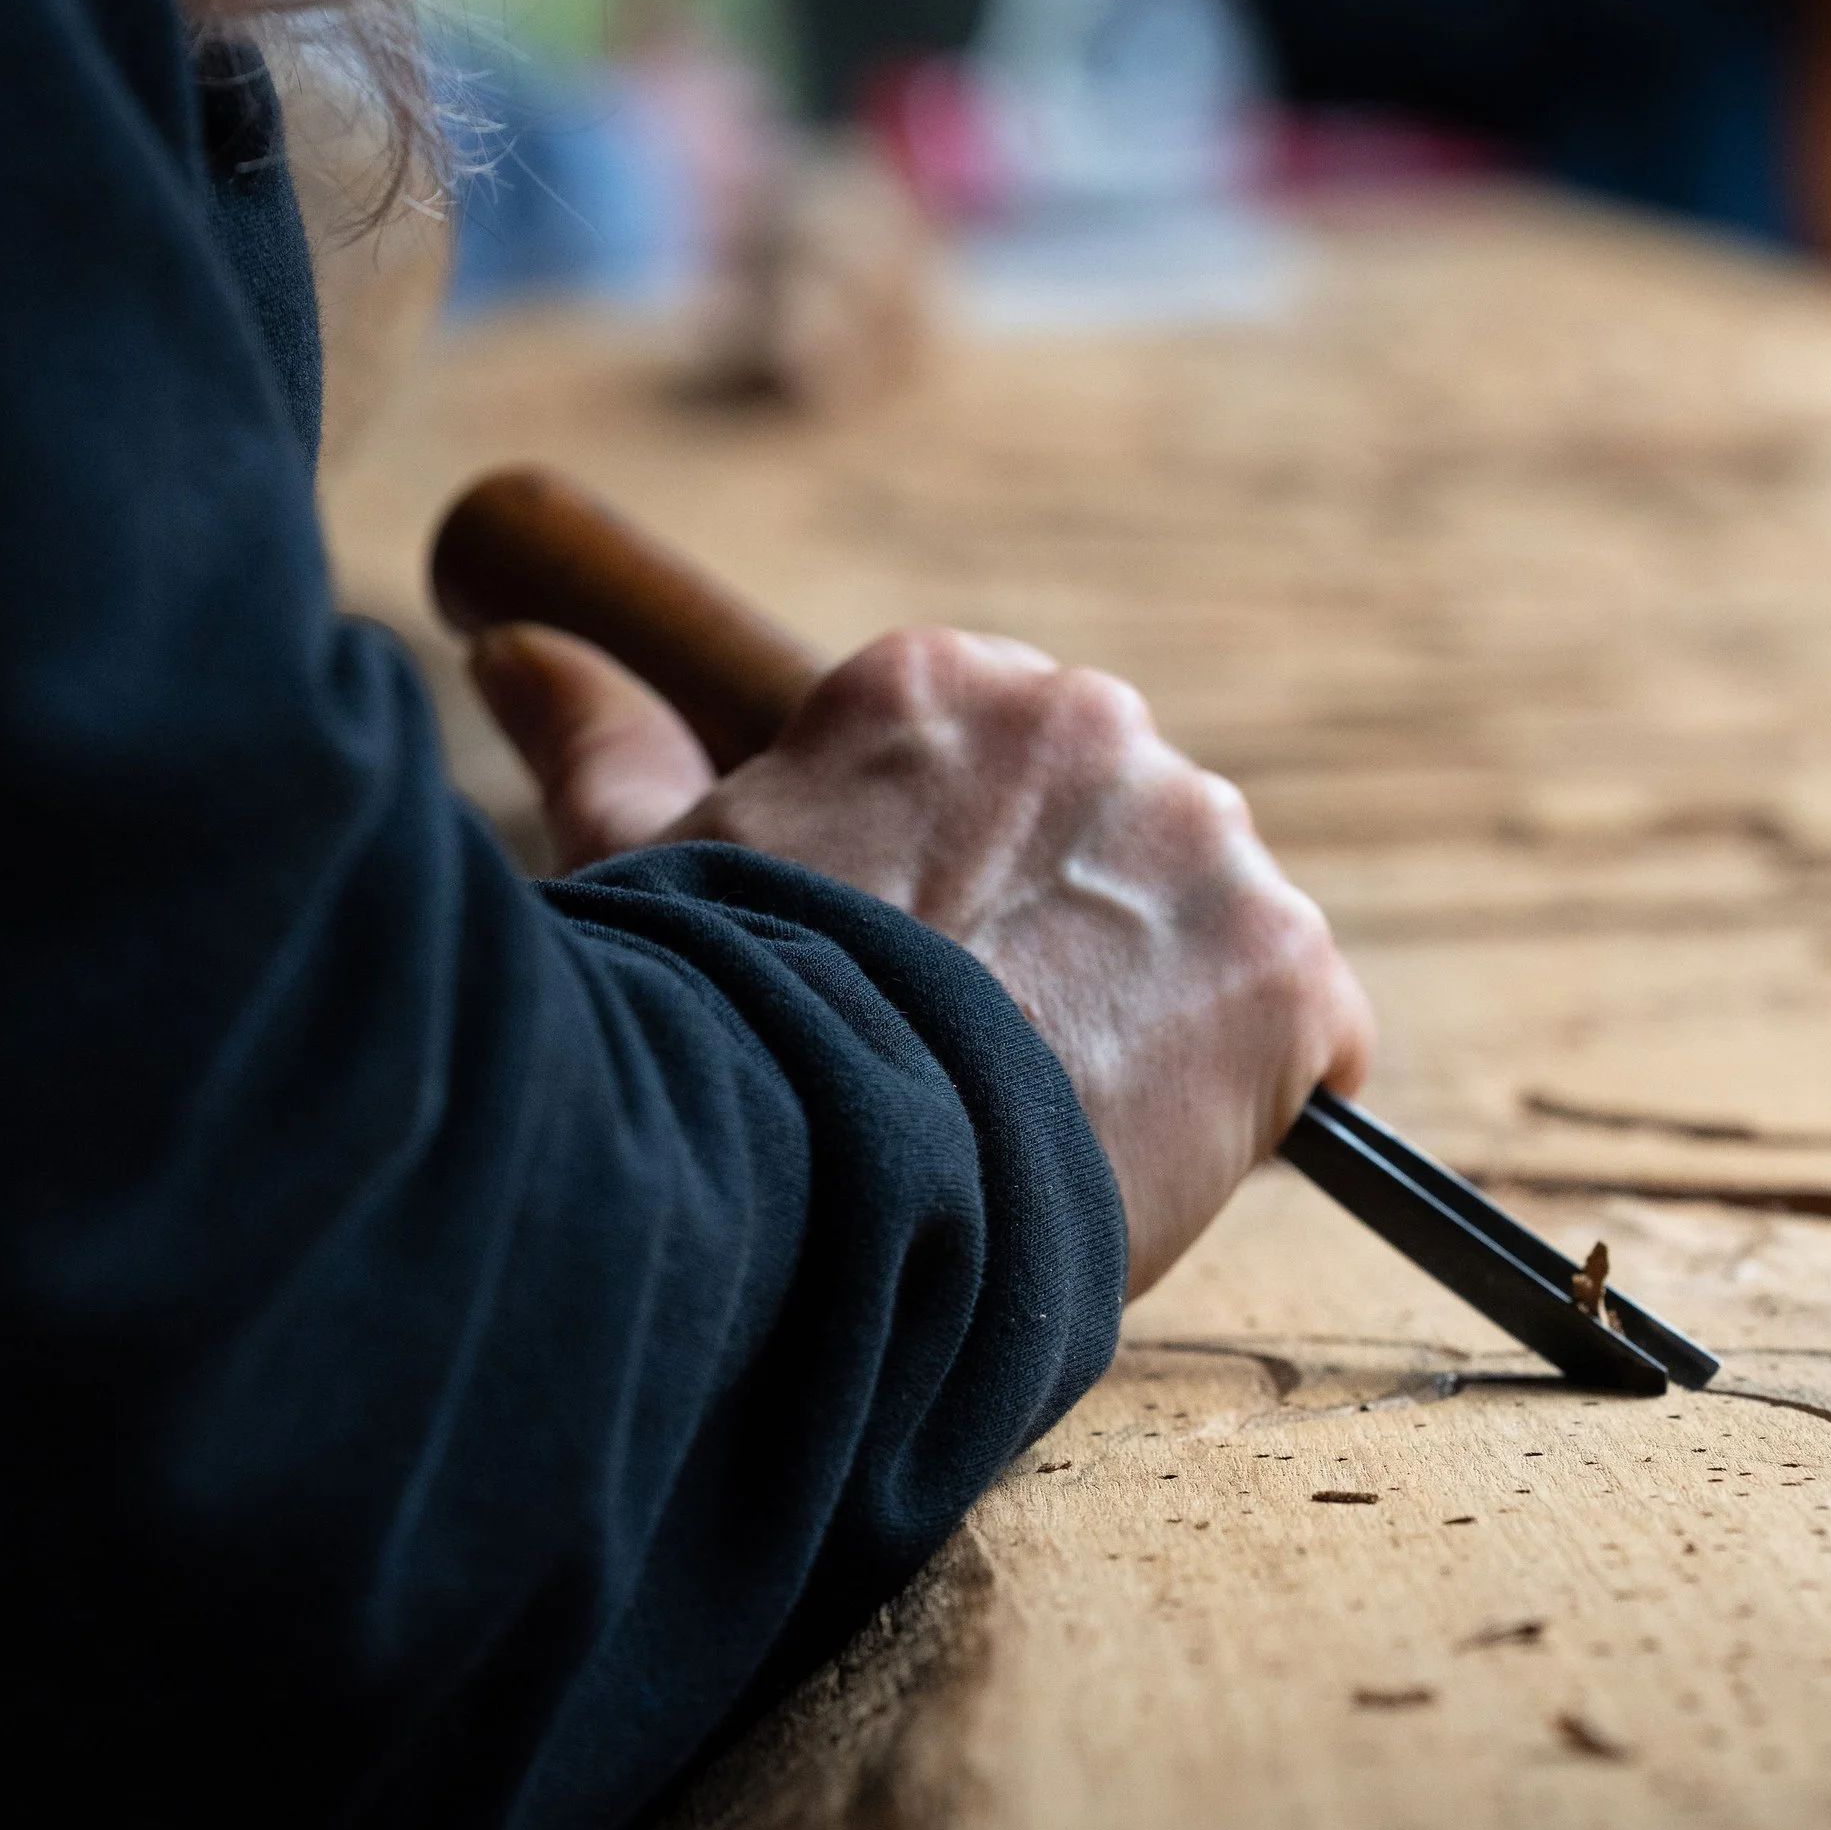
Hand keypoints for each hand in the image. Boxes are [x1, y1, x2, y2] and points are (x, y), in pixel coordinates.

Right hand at [471, 621, 1374, 1294]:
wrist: (812, 1178)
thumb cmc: (713, 1024)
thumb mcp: (646, 865)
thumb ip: (603, 741)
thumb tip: (515, 650)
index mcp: (943, 685)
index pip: (1018, 770)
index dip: (982, 891)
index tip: (934, 976)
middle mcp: (1093, 726)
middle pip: (1132, 839)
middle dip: (1084, 938)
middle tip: (990, 1059)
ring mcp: (1200, 843)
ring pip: (1219, 929)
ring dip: (1167, 1013)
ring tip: (1055, 1116)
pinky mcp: (1282, 967)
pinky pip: (1315, 1034)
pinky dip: (1264, 1100)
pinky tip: (1157, 1150)